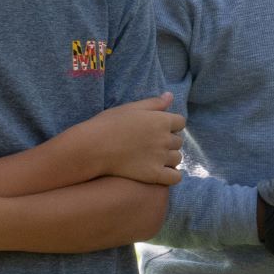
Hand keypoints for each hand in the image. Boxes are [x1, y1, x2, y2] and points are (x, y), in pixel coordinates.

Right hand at [64, 94, 184, 185]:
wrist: (92, 148)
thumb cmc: (108, 124)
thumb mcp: (131, 108)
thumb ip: (153, 103)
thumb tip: (170, 96)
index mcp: (162, 120)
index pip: (180, 122)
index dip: (170, 125)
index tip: (158, 129)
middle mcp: (165, 139)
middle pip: (178, 141)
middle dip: (168, 141)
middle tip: (151, 144)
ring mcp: (161, 157)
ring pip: (177, 158)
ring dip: (169, 157)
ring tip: (153, 158)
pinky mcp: (154, 174)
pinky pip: (175, 177)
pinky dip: (171, 175)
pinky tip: (161, 172)